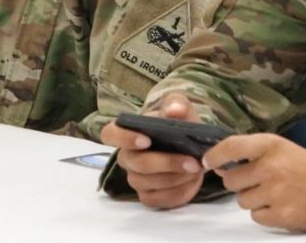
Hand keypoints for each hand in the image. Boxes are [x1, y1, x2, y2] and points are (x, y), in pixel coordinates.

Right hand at [100, 93, 206, 208]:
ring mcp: (136, 178)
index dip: (124, 138)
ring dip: (175, 178)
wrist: (192, 145)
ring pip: (148, 184)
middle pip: (137, 164)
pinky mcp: (148, 196)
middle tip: (192, 162)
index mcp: (128, 131)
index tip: (146, 140)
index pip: (110, 134)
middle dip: (166, 163)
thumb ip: (177, 104)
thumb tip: (174, 110)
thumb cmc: (178, 123)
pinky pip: (157, 200)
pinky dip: (178, 192)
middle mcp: (127, 157)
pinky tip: (191, 182)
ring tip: (196, 170)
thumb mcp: (180, 107)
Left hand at [204, 133, 305, 231]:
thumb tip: (218, 165)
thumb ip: (251, 155)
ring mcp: (276, 193)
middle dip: (239, 183)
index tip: (207, 162)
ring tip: (273, 194)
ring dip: (253, 199)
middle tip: (256, 182)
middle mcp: (270, 167)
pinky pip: (256, 216)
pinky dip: (264, 214)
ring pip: (242, 201)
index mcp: (270, 145)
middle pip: (231, 180)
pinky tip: (280, 205)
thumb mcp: (281, 149)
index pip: (230, 147)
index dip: (214, 155)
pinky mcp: (282, 215)